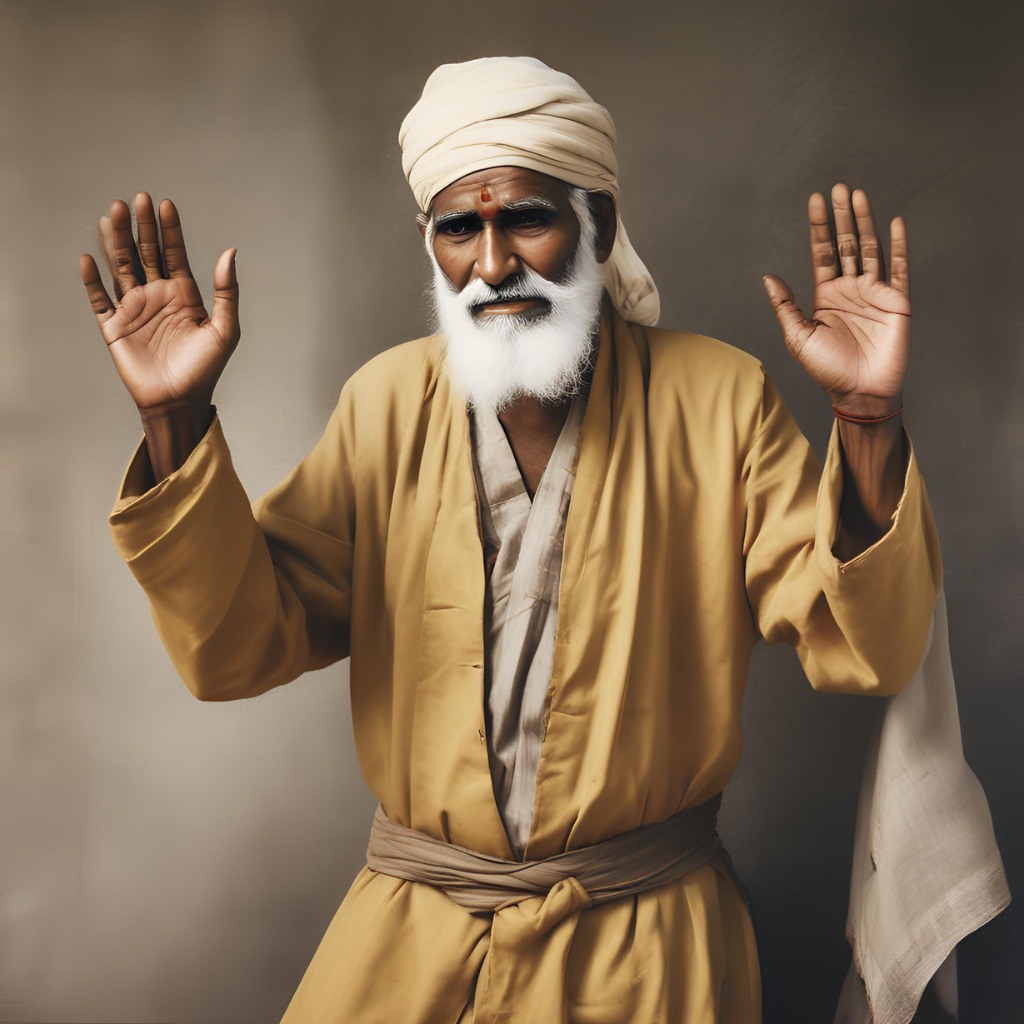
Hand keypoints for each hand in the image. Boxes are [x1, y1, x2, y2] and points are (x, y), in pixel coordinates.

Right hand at [80, 192, 238, 413]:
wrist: (179, 401)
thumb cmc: (205, 369)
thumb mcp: (226, 329)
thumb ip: (227, 291)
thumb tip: (230, 251)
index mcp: (184, 294)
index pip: (174, 253)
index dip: (170, 230)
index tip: (165, 205)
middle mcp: (157, 295)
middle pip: (146, 253)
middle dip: (141, 227)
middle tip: (136, 199)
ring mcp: (134, 308)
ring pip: (121, 267)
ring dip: (115, 241)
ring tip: (111, 213)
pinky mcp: (114, 326)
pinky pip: (99, 299)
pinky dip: (92, 280)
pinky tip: (88, 258)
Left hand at [762, 184, 909, 414]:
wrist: (860, 392)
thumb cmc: (828, 369)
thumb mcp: (798, 337)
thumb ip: (785, 306)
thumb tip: (767, 277)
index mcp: (825, 295)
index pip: (821, 253)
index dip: (819, 227)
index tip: (815, 200)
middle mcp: (850, 289)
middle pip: (845, 244)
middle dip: (840, 217)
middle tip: (837, 187)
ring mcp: (874, 293)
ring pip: (869, 249)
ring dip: (864, 222)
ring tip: (857, 195)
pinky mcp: (896, 301)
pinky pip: (899, 268)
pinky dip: (898, 246)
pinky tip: (894, 222)